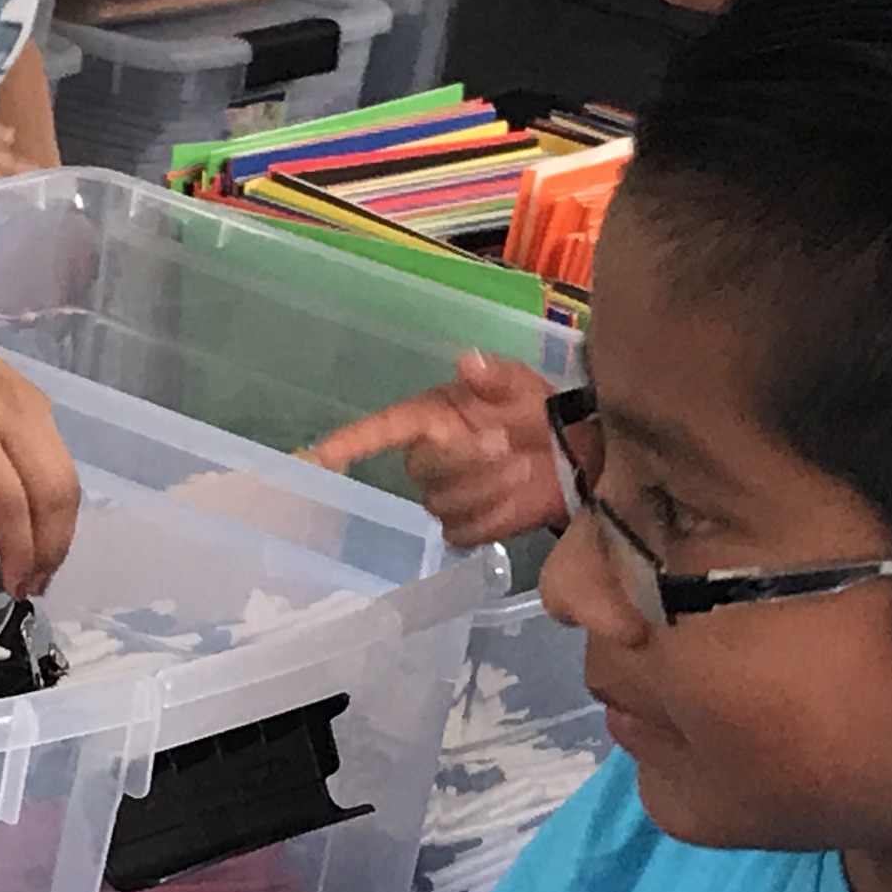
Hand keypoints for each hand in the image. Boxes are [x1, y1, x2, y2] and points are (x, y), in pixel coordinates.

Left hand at [0, 317, 82, 597]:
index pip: (6, 498)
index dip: (16, 550)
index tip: (9, 589)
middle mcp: (10, 411)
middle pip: (53, 492)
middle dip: (49, 549)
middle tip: (30, 588)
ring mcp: (33, 404)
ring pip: (66, 479)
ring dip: (60, 531)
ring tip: (39, 570)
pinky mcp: (42, 404)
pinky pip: (62, 462)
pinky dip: (58, 505)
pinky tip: (39, 532)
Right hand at [309, 352, 565, 549]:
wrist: (572, 454)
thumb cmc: (535, 410)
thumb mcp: (519, 384)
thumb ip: (494, 375)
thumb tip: (466, 362)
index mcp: (429, 418)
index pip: (380, 430)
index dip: (349, 442)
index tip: (319, 456)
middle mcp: (429, 458)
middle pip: (421, 469)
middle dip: (463, 458)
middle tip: (503, 443)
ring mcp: (446, 497)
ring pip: (443, 503)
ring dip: (486, 487)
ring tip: (521, 467)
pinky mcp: (468, 527)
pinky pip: (465, 530)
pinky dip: (494, 515)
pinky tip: (517, 497)